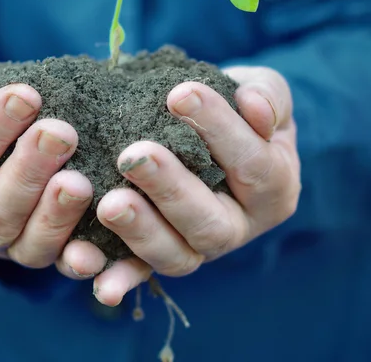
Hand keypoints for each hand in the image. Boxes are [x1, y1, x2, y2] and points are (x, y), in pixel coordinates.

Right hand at [0, 67, 106, 274]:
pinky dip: (77, 262)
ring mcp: (10, 246)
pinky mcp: (48, 256)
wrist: (11, 128)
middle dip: (29, 170)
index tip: (26, 94)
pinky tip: (93, 253)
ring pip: (28, 243)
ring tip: (78, 182)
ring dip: (55, 214)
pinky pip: (62, 266)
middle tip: (60, 132)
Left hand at [92, 66, 300, 305]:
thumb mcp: (265, 91)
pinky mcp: (162, 252)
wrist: (215, 125)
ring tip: (109, 203)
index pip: (252, 164)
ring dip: (141, 231)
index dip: (219, 130)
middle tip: (133, 156)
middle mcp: (238, 226)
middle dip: (170, 189)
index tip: (179, 94)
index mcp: (274, 189)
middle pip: (211, 222)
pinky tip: (96, 278)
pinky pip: (141, 273)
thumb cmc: (240, 106)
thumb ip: (269, 97)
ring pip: (176, 255)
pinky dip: (120, 279)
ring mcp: (198, 246)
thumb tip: (255, 107)